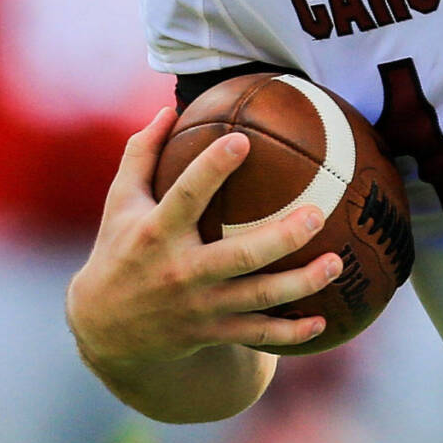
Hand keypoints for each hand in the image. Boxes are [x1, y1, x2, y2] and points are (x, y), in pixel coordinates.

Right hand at [66, 106, 341, 420]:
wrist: (106, 329)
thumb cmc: (119, 250)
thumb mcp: (120, 201)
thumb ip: (141, 153)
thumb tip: (170, 108)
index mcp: (156, 232)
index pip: (186, 196)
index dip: (212, 168)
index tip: (242, 139)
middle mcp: (180, 271)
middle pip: (239, 255)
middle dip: (282, 237)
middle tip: (317, 214)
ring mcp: (199, 306)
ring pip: (258, 297)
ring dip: (301, 283)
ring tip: (337, 263)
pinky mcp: (211, 332)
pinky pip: (257, 335)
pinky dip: (291, 333)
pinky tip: (323, 321)